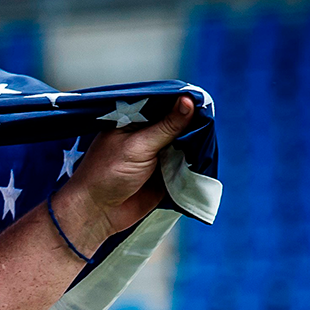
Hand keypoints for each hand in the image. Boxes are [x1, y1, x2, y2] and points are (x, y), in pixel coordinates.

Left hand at [54, 95, 199, 252]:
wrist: (98, 213)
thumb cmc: (107, 175)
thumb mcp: (138, 146)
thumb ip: (166, 126)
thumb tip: (188, 100)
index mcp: (132, 122)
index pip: (162, 104)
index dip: (181, 101)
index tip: (202, 97)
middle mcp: (146, 136)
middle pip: (177, 123)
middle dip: (193, 121)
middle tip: (210, 116)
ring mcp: (157, 154)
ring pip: (185, 142)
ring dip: (197, 141)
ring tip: (211, 135)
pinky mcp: (166, 172)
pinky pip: (187, 163)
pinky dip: (196, 160)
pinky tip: (208, 154)